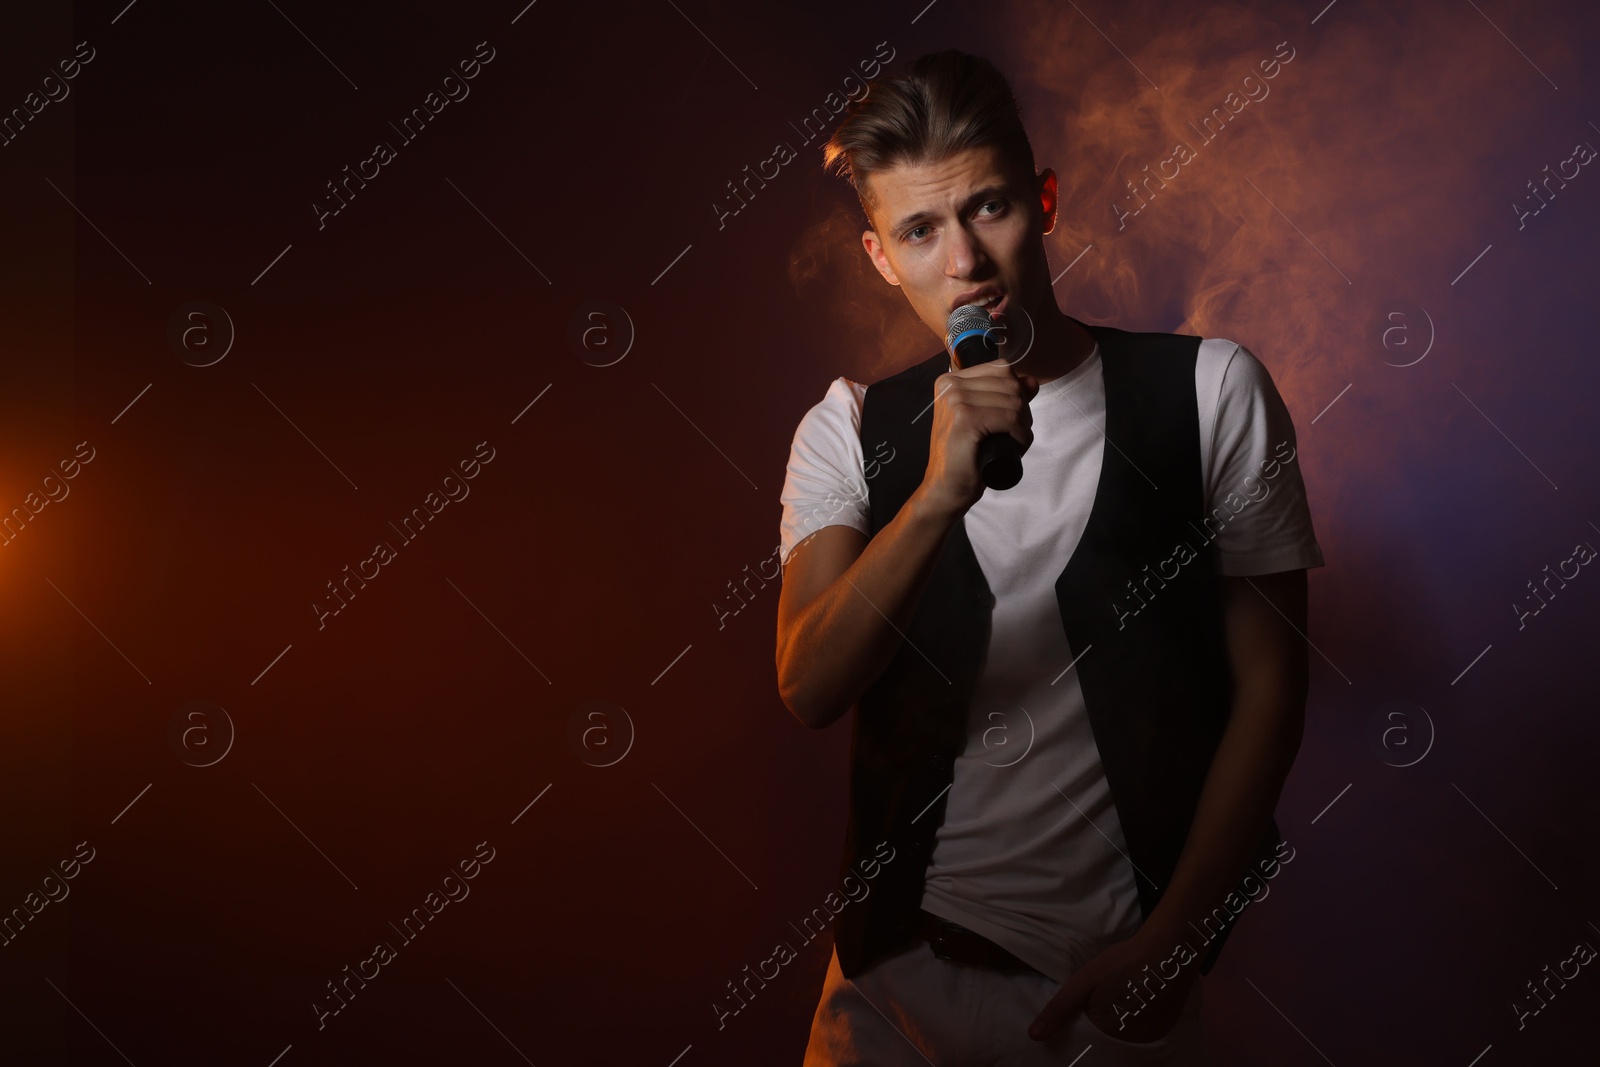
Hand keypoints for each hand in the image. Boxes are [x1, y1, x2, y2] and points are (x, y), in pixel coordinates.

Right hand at [920, 360, 1038, 515]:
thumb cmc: (964, 456)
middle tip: (1016, 434)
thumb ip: (1006, 397)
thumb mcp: (985, 420)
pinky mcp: (965, 419)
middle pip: (1010, 383)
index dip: (1017, 392)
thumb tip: (1032, 381)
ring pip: (1014, 401)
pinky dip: (1021, 434)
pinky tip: (1016, 445)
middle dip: (1023, 410)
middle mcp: (950, 385)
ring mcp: (956, 400)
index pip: (1001, 369)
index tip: (1012, 417)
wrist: (945, 488)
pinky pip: (1010, 418)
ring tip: (1014, 442)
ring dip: (1024, 425)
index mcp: (950, 380)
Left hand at [1028, 931, 1193, 1042]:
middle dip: (1103, 1022)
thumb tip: (1034, 1036)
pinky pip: (1144, 1030)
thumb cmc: (1123, 962)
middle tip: (1107, 995)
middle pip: (1109, 1039)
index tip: (1087, 1004)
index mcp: (1111, 1035)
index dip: (1083, 1024)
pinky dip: (1138, 1018)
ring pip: (1127, 1034)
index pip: (1089, 1041)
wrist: (1168, 948)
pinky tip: (1137, 998)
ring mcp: (1154, 1037)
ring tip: (1121, 995)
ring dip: (1122, 1021)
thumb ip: (1060, 1009)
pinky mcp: (1167, 1027)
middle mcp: (1135, 1043)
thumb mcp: (1084, 981)